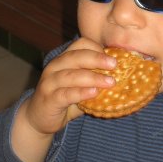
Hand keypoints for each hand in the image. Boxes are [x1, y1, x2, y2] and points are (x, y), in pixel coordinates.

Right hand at [11, 37, 115, 161]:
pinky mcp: (48, 99)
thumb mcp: (82, 84)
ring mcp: (50, 82)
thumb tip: (123, 73)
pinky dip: (81, 92)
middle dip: (97, 59)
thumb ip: (96, 77)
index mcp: (64, 58)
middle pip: (76, 56)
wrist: (38, 118)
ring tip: (110, 82)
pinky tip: (94, 93)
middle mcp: (55, 66)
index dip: (97, 48)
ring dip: (93, 77)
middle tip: (115, 65)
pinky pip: (65, 94)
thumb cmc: (66, 97)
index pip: (81, 44)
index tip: (113, 57)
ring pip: (72, 75)